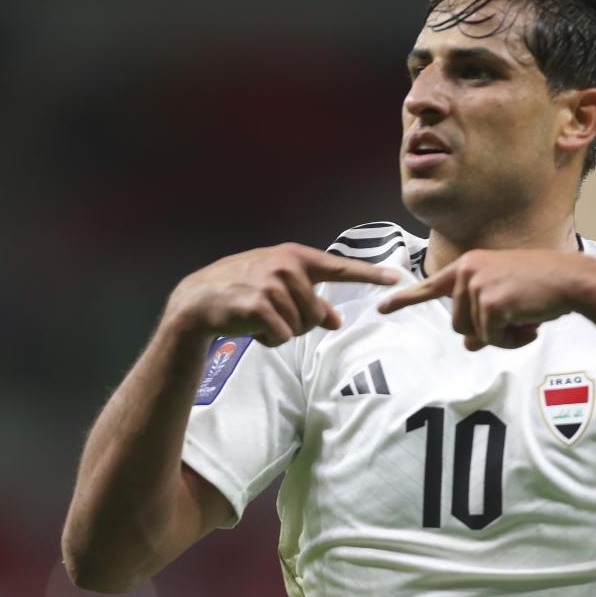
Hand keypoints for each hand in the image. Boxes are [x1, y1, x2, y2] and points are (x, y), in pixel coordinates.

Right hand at [164, 243, 398, 346]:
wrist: (199, 299)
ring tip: (259, 317)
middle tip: (274, 314)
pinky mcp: (258, 306)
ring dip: (282, 331)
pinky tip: (253, 328)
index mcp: (295, 256)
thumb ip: (310, 299)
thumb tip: (335, 321)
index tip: (396, 278)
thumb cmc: (243, 289)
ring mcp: (271, 284)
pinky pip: (282, 335)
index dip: (370, 274)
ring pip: (301, 327)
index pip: (340, 267)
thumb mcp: (279, 287)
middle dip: (299, 322)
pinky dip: (270, 339)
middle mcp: (286, 266)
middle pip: (318, 313)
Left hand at [378, 249, 586, 350]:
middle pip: (457, 324)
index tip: (381, 309)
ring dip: (500, 338)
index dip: (405, 299)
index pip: (431, 285)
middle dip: (485, 333)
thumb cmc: (543, 288)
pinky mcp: (491, 302)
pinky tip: (529, 325)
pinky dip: (511, 341)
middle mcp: (467, 271)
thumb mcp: (507, 301)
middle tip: (516, 323)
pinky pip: (491, 338)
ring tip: (525, 321)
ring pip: (474, 334)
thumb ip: (482, 318)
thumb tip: (468, 345)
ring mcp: (477, 285)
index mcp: (469, 265)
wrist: (572, 280)